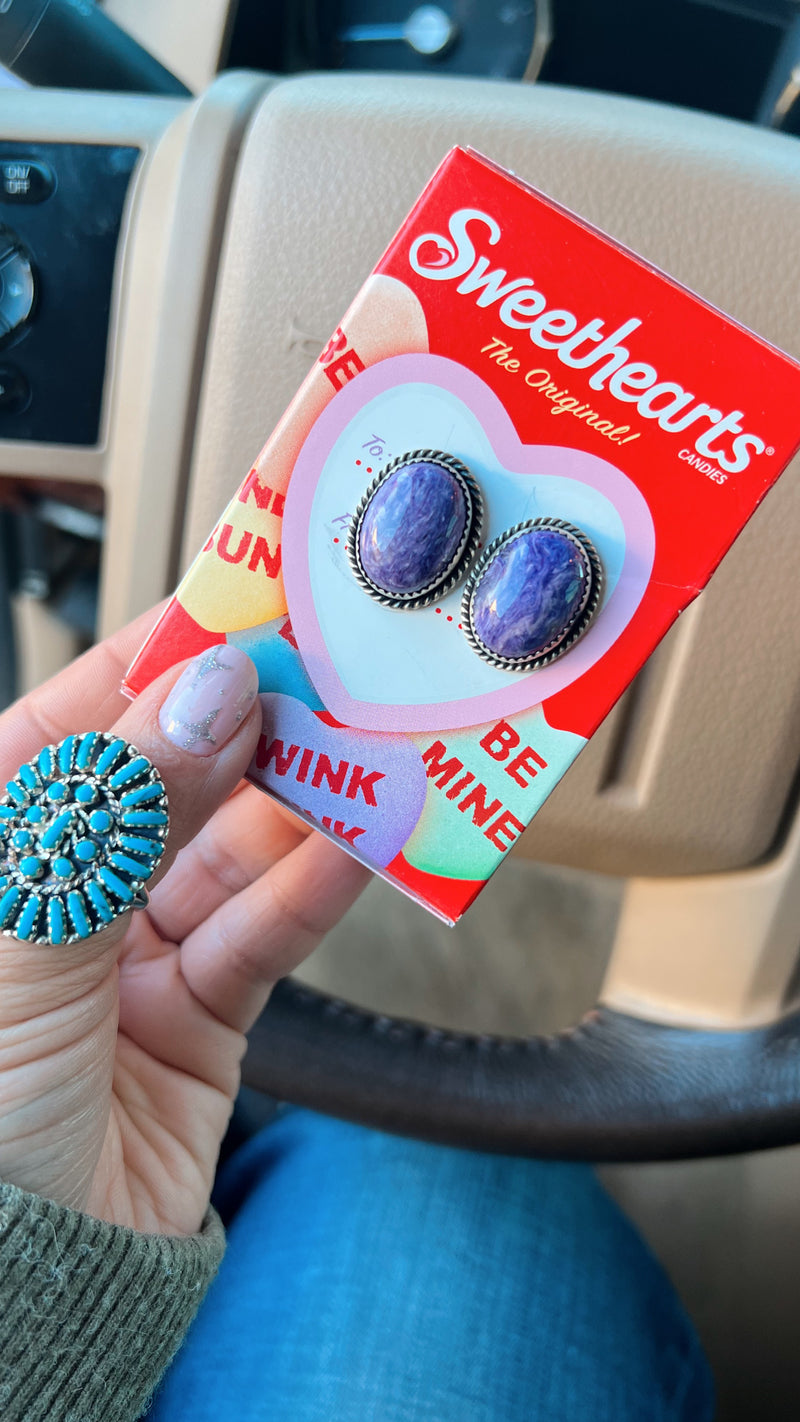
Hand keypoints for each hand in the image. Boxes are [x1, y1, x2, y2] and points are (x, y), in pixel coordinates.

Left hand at [0, 608, 369, 1234]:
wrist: (17, 1294)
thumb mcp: (26, 935)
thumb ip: (120, 810)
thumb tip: (209, 690)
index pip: (77, 725)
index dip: (160, 660)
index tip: (243, 605)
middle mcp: (57, 895)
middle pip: (167, 780)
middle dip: (249, 726)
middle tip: (329, 669)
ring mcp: (126, 957)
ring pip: (226, 853)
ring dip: (299, 804)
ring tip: (367, 748)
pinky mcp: (196, 1021)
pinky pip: (260, 937)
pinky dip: (312, 891)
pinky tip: (358, 845)